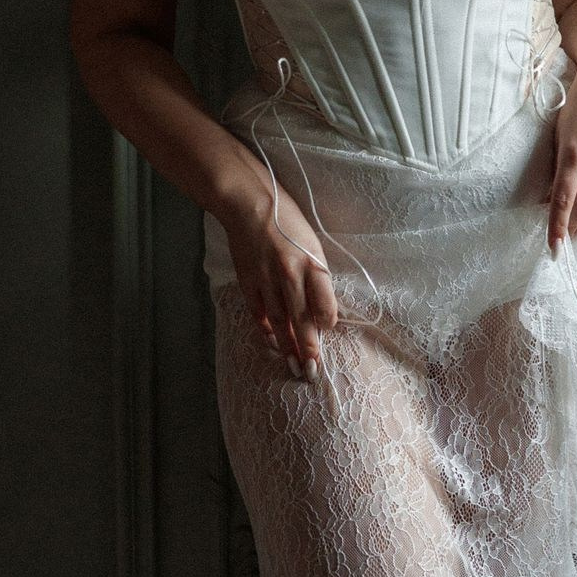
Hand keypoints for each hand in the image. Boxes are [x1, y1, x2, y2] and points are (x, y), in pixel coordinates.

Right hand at [221, 184, 339, 378]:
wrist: (249, 205)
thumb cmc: (288, 221)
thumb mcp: (313, 244)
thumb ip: (318, 276)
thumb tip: (321, 308)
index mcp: (312, 263)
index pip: (324, 304)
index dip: (327, 322)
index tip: (328, 329)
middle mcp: (290, 274)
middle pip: (301, 319)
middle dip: (308, 347)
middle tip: (312, 371)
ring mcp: (266, 279)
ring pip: (279, 321)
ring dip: (287, 345)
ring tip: (294, 365)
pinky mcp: (247, 281)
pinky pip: (258, 312)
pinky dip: (265, 328)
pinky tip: (271, 341)